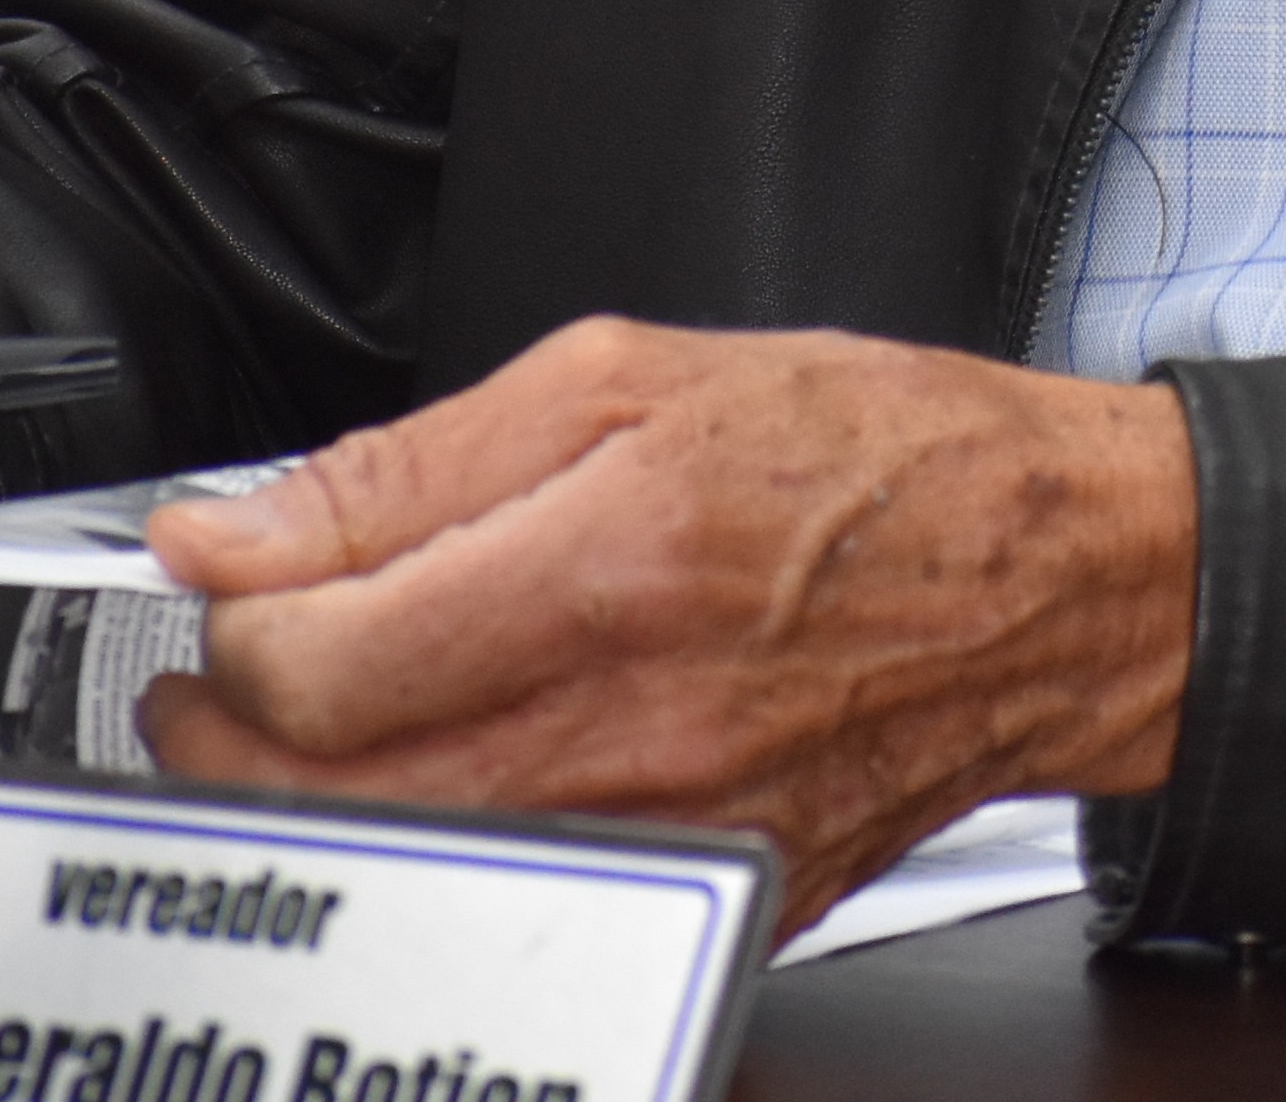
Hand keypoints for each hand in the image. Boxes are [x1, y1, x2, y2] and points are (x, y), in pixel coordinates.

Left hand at [138, 319, 1191, 915]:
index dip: (234, 623)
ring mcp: (673, 837)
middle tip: (229, 672)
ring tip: (314, 725)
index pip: (314, 665)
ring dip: (314, 802)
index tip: (235, 581)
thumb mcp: (636, 376)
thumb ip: (414, 461)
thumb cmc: (876, 460)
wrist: (1057, 578)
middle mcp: (633, 728)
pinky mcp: (710, 903)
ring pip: (400, 869)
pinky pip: (514, 909)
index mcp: (609, 567)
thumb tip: (237, 529)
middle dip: (228, 735)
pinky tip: (446, 777)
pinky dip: (439, 852)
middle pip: (326, 799)